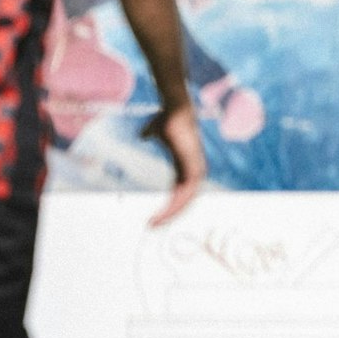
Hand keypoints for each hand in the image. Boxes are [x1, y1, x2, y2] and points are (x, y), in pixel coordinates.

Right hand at [141, 99, 206, 225]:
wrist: (175, 111)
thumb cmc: (166, 119)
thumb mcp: (154, 132)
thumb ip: (149, 135)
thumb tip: (143, 136)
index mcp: (185, 169)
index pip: (180, 195)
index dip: (169, 208)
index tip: (154, 217)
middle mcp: (193, 173)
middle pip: (183, 203)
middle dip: (168, 216)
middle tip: (152, 227)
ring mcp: (196, 172)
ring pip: (184, 203)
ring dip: (169, 215)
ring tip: (153, 224)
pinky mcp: (194, 171)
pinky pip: (185, 196)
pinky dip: (173, 208)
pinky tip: (161, 214)